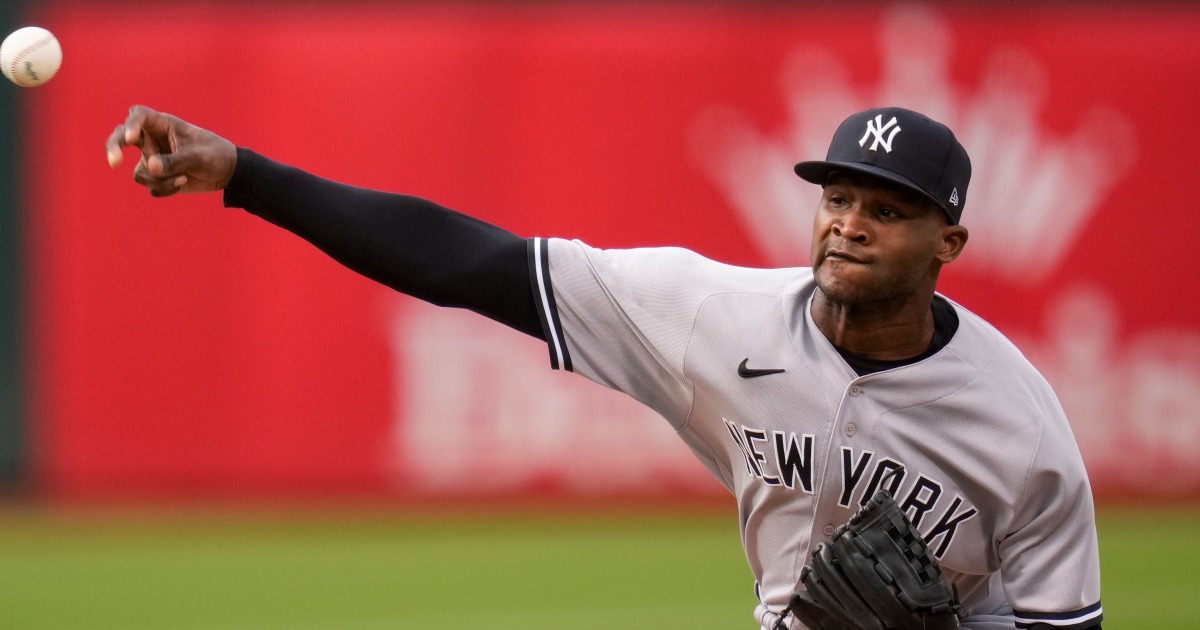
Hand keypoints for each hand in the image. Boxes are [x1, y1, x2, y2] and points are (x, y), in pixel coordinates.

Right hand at [105, 105, 236, 197]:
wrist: (226, 172)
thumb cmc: (215, 155)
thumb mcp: (198, 157)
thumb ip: (175, 161)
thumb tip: (150, 166)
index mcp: (163, 124)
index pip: (139, 116)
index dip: (131, 125)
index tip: (131, 138)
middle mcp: (152, 139)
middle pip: (120, 137)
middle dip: (115, 148)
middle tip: (115, 162)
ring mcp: (152, 157)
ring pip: (141, 171)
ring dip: (160, 180)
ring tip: (183, 176)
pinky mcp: (156, 175)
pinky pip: (150, 185)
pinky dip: (165, 188)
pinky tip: (182, 181)